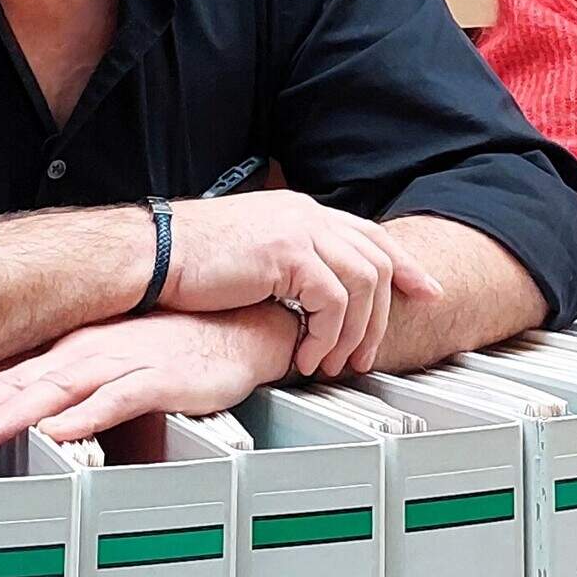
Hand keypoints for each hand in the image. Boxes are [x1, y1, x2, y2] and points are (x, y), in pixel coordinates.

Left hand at [0, 308, 298, 446]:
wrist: (244, 329)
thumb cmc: (179, 347)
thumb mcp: (111, 361)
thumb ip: (69, 384)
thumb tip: (28, 412)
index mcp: (72, 346)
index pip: (3, 368)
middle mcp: (88, 350)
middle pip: (16, 378)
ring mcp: (122, 362)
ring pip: (55, 388)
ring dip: (12, 410)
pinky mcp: (159, 378)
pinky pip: (117, 399)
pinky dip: (86, 415)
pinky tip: (59, 430)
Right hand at [161, 188, 441, 374]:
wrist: (151, 256)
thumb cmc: (187, 263)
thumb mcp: (250, 257)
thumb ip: (286, 265)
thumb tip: (308, 300)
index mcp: (299, 211)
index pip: (369, 235)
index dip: (403, 266)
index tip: (425, 292)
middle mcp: (305, 213)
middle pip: (377, 261)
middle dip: (383, 315)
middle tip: (365, 356)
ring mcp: (298, 229)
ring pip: (363, 284)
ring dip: (354, 333)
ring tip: (331, 364)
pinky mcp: (287, 253)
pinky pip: (333, 301)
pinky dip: (326, 335)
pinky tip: (305, 356)